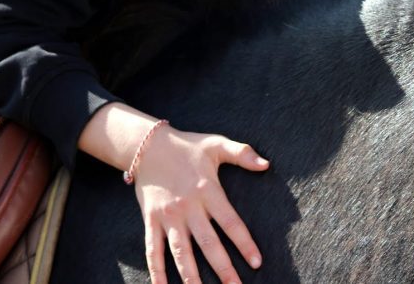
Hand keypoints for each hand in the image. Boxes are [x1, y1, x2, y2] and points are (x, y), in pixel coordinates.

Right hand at [78, 103, 268, 283]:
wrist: (147, 145)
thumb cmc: (187, 146)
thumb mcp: (216, 144)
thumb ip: (242, 153)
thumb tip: (266, 164)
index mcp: (207, 190)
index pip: (230, 222)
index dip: (244, 244)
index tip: (257, 262)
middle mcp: (188, 207)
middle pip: (208, 244)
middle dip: (224, 269)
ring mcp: (168, 217)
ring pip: (181, 253)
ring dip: (192, 277)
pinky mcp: (151, 221)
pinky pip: (153, 251)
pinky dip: (156, 272)